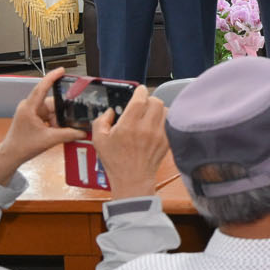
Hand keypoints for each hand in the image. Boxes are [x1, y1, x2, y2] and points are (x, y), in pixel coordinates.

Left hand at [0, 68, 76, 185]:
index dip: (52, 77)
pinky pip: (48, 115)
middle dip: (61, 113)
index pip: (42, 87)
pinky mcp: (32, 117)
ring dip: (57, 120)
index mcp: (29, 108)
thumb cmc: (22, 146)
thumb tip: (83, 132)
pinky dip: (54, 122)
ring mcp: (30, 112)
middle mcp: (29, 107)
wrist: (11, 155)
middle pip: (52, 103)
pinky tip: (55, 131)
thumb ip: (69, 134)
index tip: (62, 70)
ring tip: (57, 131)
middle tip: (68, 123)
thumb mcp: (50, 139)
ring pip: (51, 110)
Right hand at [89, 84, 169, 198]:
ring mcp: (159, 134)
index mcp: (129, 126)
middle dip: (148, 100)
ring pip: (165, 110)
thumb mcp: (98, 140)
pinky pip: (170, 121)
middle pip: (155, 102)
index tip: (138, 90)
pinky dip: (164, 119)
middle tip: (142, 104)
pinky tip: (156, 123)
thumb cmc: (116, 161)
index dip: (140, 91)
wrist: (133, 179)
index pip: (140, 100)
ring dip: (157, 109)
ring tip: (149, 114)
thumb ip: (101, 121)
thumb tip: (110, 111)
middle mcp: (146, 128)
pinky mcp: (167, 140)